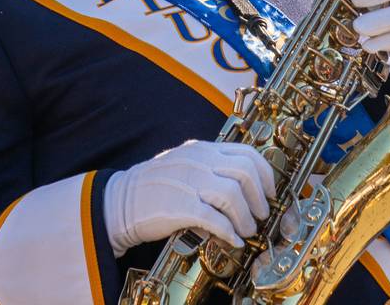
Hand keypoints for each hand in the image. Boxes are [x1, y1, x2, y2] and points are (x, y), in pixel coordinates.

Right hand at [103, 141, 275, 255]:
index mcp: (202, 149)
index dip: (266, 175)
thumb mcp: (186, 166)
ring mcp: (187, 182)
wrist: (119, 202)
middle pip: (245, 172)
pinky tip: (232, 240)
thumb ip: (213, 171)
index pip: (247, 153)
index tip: (270, 193)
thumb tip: (246, 194)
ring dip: (246, 218)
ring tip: (245, 231)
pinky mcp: (178, 206)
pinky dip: (228, 231)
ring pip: (233, 195)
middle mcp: (197, 161)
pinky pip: (214, 218)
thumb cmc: (155, 188)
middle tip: (260, 215)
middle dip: (260, 198)